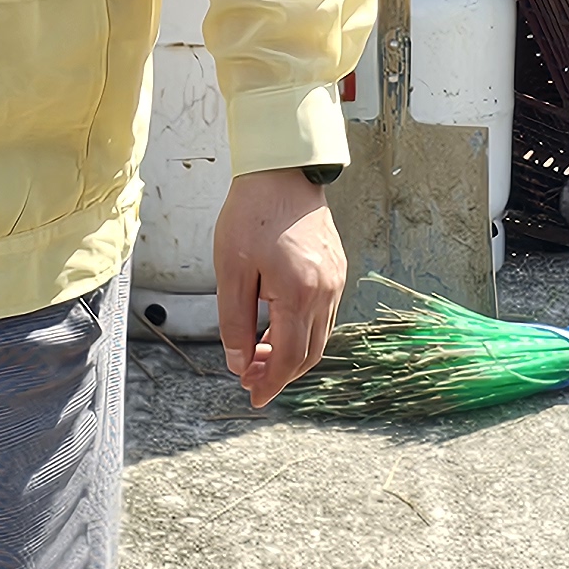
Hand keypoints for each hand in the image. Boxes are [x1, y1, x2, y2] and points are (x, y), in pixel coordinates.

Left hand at [212, 167, 345, 406]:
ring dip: (290, 354)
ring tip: (258, 355)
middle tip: (250, 380)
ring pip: (318, 336)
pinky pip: (323, 314)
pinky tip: (275, 327)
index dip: (270, 383)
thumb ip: (234, 322)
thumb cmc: (253, 214)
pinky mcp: (336, 269)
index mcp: (300, 294)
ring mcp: (336, 280)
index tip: (252, 396)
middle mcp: (326, 292)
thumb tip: (238, 362)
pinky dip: (301, 330)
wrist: (282, 172)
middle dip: (280, 374)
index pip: (290, 358)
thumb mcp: (231, 270)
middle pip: (309, 354)